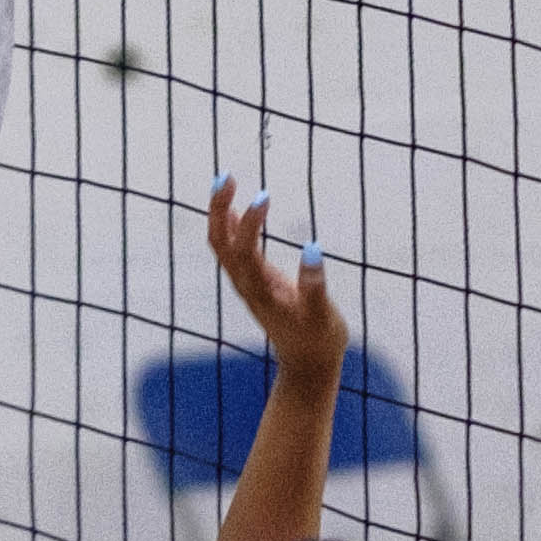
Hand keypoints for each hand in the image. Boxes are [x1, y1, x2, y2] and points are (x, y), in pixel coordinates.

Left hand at [203, 176, 342, 372]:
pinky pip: (232, 249)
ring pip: (221, 244)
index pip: (243, 250)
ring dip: (220, 212)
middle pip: (219, 242)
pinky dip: (230, 224)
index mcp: (260, 291)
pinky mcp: (253, 281)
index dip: (248, 222)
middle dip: (219, 209)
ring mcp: (246, 283)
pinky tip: (236, 207)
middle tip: (227, 176)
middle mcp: (246, 284)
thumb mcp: (322, 316)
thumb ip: (315, 287)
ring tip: (226, 181)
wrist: (307, 364)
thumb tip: (313, 249)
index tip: (264, 197)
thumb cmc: (318, 340)